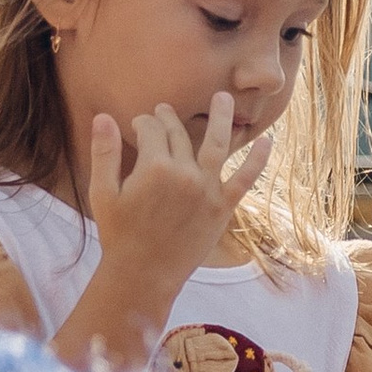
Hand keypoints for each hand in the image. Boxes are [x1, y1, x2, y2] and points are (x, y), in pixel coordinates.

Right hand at [87, 96, 272, 308]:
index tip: (137, 125)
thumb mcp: (103, 193)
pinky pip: (246, 179)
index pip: (151, 130)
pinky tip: (268, 141)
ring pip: (219, 144)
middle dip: (169, 119)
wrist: (144, 274)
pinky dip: (258, 160)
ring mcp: (207, 190)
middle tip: (164, 111)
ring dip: (223, 118)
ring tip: (225, 97)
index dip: (143, 123)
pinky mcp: (223, 208)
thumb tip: (104, 116)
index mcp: (153, 167)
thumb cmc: (119, 234)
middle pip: (179, 134)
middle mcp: (185, 174)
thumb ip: (105, 153)